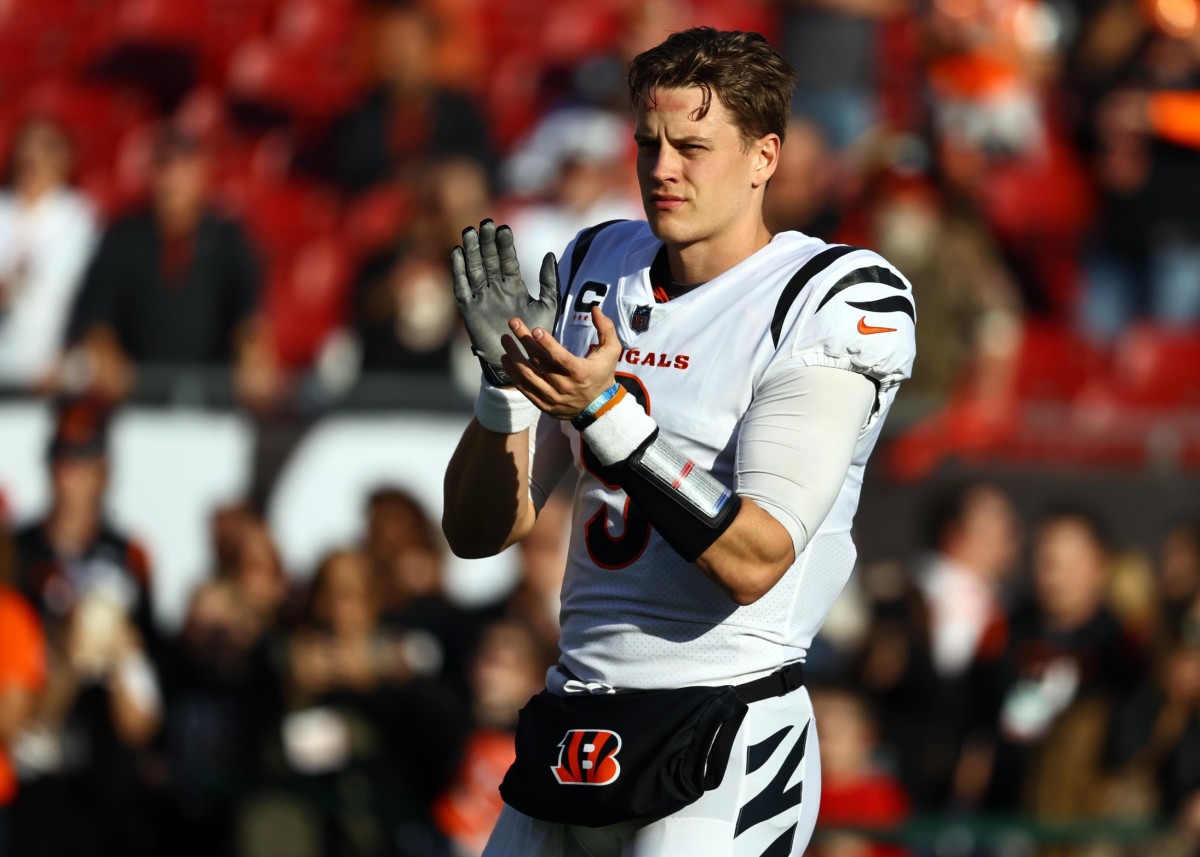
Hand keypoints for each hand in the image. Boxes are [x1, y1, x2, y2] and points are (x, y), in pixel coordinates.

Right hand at [451, 220, 558, 386]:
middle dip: (486, 242)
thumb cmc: (536, 336)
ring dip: (471, 250)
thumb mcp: (548, 305)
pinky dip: (458, 271)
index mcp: (513, 286)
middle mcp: (495, 288)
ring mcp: (481, 297)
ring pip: (474, 268)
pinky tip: (456, 253)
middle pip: (488, 259)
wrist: (520, 362)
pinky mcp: (469, 309)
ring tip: (469, 232)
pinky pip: (462, 287)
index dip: (504, 244)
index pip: (507, 259)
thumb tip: (549, 254)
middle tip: (485, 224)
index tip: (503, 228)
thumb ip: (549, 281)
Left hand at [501, 306, 620, 419]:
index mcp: (580, 372)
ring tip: (505, 339)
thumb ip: (606, 329)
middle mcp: (565, 386)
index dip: (547, 344)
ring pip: (528, 376)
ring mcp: (553, 397)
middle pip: (540, 363)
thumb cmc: (602, 374)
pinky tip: (506, 359)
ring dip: (513, 357)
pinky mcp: (544, 405)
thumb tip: (595, 309)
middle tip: (513, 323)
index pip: (561, 358)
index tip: (535, 330)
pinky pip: (524, 389)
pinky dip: (513, 374)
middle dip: (524, 341)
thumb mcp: (611, 351)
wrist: (599, 407)